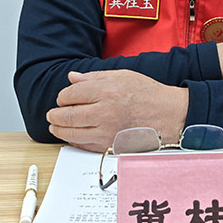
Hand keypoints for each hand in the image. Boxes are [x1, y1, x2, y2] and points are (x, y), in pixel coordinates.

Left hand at [46, 70, 188, 152]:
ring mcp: (107, 132)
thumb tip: (73, 77)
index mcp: (107, 91)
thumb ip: (95, 77)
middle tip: (52, 114)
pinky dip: (73, 140)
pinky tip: (71, 135)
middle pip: (68, 115)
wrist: (170, 115)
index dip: (63, 96)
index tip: (63, 98)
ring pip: (72, 133)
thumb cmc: (149, 94)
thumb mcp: (123, 76)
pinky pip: (84, 145)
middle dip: (55, 115)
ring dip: (59, 129)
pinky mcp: (111, 146)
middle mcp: (105, 112)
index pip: (72, 94)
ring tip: (56, 125)